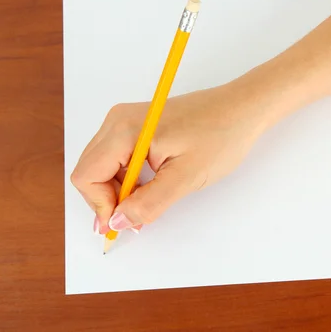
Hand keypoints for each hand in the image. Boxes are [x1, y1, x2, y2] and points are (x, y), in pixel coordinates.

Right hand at [70, 84, 266, 233]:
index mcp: (125, 130)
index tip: (124, 222)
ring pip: (102, 165)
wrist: (243, 109)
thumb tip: (118, 221)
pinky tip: (150, 186)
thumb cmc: (221, 135)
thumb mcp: (186, 177)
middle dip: (108, 199)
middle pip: (90, 170)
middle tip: (137, 218)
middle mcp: (118, 120)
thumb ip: (148, 203)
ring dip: (119, 189)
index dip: (100, 206)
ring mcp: (128, 120)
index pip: (86, 176)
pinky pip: (118, 156)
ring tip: (149, 202)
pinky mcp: (139, 124)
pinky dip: (127, 177)